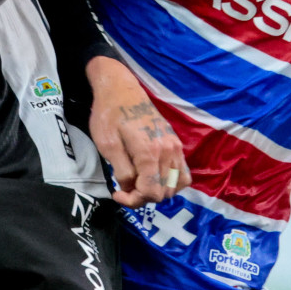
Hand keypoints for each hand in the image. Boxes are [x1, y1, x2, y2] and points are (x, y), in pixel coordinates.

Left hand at [86, 57, 186, 207]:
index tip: (117, 193)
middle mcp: (168, 150)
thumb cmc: (109, 115)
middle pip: (164, 192)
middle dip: (143, 197)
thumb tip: (130, 189)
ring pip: (177, 185)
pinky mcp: (177, 142)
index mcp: (150, 152)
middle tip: (125, 189)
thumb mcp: (107, 145)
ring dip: (158, 191)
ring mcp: (176, 146)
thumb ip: (121, 171)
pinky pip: (183, 173)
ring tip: (139, 184)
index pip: (151, 191)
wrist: (121, 89)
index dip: (133, 200)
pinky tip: (155, 178)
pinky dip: (172, 182)